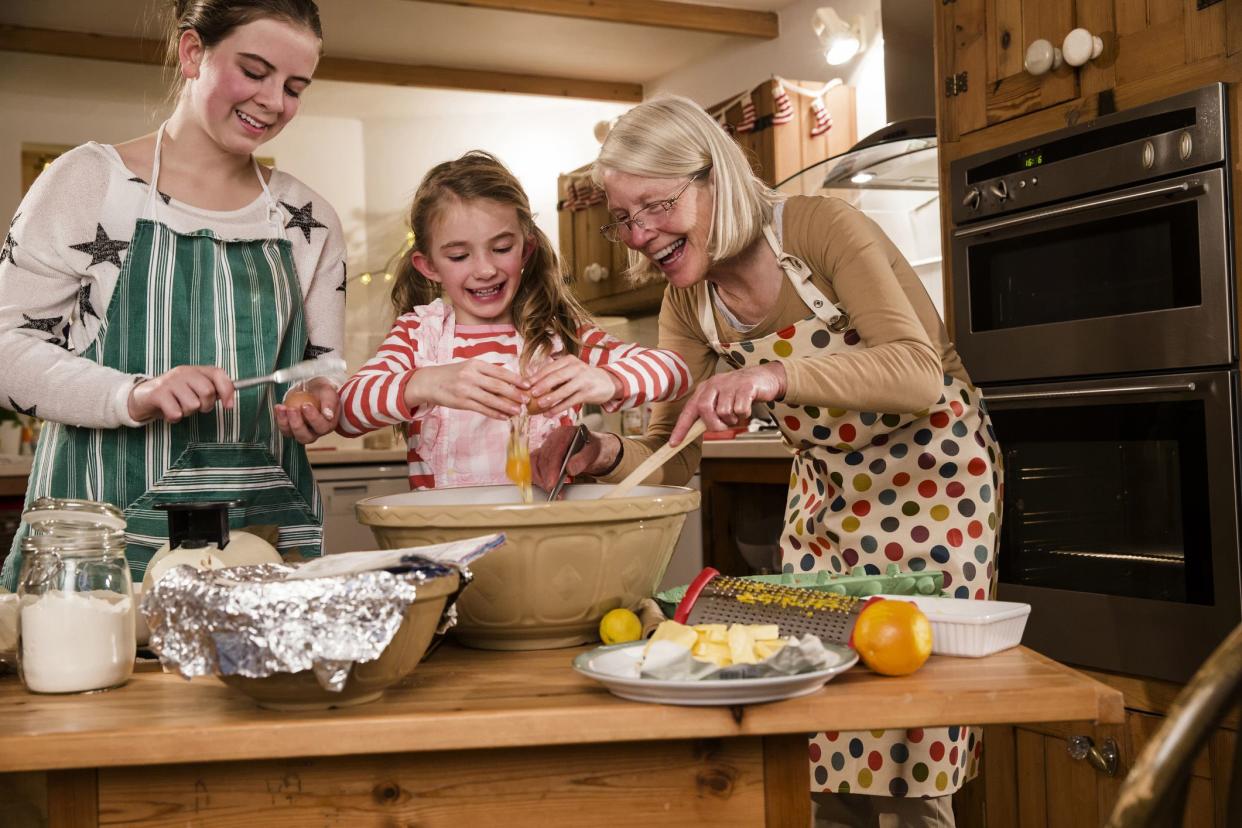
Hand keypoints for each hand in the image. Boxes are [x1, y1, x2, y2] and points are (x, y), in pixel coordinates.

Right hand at [128, 365, 234, 423]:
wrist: (143, 397)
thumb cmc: (174, 395)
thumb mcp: (194, 389)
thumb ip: (212, 391)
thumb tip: (230, 401)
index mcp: (195, 370)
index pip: (218, 374)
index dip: (227, 391)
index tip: (229, 406)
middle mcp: (183, 372)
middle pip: (208, 392)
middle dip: (206, 406)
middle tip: (195, 407)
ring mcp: (170, 382)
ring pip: (193, 405)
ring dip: (187, 413)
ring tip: (178, 407)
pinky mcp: (158, 393)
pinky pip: (176, 413)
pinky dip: (174, 418)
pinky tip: (169, 413)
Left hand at [275, 378, 339, 443]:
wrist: (312, 389)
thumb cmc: (322, 392)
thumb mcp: (329, 393)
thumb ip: (329, 403)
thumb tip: (328, 415)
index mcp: (327, 425)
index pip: (321, 427)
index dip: (313, 418)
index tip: (306, 405)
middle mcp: (314, 432)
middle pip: (305, 436)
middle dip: (297, 424)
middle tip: (292, 409)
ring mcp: (301, 431)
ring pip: (291, 434)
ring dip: (284, 422)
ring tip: (282, 408)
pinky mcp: (290, 428)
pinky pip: (283, 427)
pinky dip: (279, 418)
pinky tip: (279, 407)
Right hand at [407, 359, 526, 419]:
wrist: (429, 382)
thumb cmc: (453, 374)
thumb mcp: (469, 367)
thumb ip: (487, 372)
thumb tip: (510, 379)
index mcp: (476, 364)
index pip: (500, 371)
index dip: (516, 379)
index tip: (528, 385)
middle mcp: (471, 376)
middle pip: (498, 386)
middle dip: (514, 394)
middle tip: (526, 400)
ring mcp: (466, 389)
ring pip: (491, 399)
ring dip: (506, 406)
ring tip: (518, 411)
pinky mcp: (461, 402)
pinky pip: (482, 409)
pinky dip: (494, 413)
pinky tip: (504, 417)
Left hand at [525, 355, 622, 412]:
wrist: (606, 382)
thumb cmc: (582, 377)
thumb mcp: (570, 371)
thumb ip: (555, 375)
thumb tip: (531, 384)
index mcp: (569, 360)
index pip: (550, 367)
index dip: (537, 376)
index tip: (525, 384)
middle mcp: (577, 368)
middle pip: (557, 377)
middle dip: (542, 385)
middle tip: (531, 393)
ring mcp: (583, 380)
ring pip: (564, 390)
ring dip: (550, 398)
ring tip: (539, 405)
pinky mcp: (587, 393)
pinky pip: (570, 402)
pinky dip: (558, 408)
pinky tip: (549, 414)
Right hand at [530, 425, 617, 489]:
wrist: (591, 450)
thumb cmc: (592, 448)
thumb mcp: (593, 452)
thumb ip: (583, 459)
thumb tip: (570, 468)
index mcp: (565, 433)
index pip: (554, 450)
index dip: (552, 467)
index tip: (553, 482)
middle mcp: (552, 439)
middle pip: (543, 457)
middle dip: (546, 476)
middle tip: (552, 490)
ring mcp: (546, 447)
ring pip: (535, 462)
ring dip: (540, 478)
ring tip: (550, 490)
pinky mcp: (542, 456)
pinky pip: (534, 466)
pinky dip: (537, 477)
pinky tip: (545, 486)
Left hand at [670, 363, 786, 444]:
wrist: (765, 377)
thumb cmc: (740, 392)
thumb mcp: (721, 400)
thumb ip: (709, 413)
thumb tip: (695, 431)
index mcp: (705, 389)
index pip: (689, 410)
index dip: (681, 428)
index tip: (674, 443)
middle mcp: (714, 384)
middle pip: (704, 410)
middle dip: (714, 424)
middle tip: (725, 425)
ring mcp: (730, 384)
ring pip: (724, 411)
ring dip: (732, 419)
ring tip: (738, 413)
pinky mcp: (745, 386)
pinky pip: (740, 409)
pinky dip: (744, 414)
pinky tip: (747, 407)